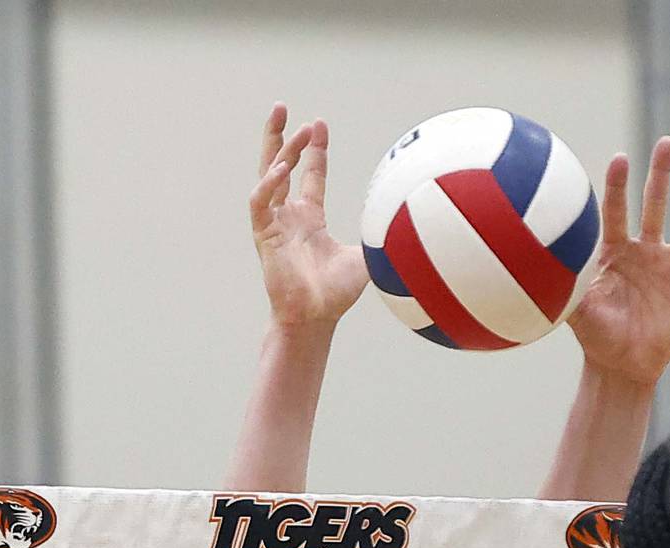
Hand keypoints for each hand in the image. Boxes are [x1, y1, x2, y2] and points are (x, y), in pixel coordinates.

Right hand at [250, 104, 367, 328]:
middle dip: (282, 136)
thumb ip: (381, 239)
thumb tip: (409, 228)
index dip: (314, 150)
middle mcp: (289, 217)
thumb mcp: (366, 259)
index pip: (309, 175)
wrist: (315, 319)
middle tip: (285, 107)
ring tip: (293, 125)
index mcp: (309, 219)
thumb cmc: (335, 295)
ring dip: (279, 149)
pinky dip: (269, 184)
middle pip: (279, 165)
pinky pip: (260, 202)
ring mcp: (274, 224)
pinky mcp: (263, 235)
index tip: (320, 124)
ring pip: (269, 175)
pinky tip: (283, 168)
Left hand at [568, 137, 669, 386]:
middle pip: (655, 206)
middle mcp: (646, 252)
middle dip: (660, 175)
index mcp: (616, 251)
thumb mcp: (578, 313)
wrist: (622, 365)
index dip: (618, 186)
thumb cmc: (596, 336)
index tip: (621, 158)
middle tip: (667, 142)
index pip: (615, 211)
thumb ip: (567, 290)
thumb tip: (543, 272)